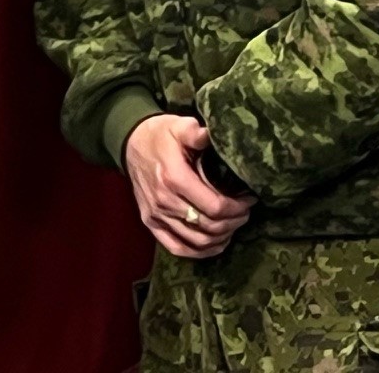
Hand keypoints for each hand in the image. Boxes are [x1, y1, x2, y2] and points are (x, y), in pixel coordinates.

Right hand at [123, 114, 250, 258]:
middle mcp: (164, 201)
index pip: (215, 207)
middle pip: (210, 227)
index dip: (238, 208)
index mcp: (174, 178)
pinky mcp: (151, 222)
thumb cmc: (159, 135)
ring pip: (198, 241)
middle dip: (234, 222)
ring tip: (232, 224)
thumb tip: (214, 135)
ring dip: (221, 237)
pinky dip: (200, 252)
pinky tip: (215, 243)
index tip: (249, 200)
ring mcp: (156, 215)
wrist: (129, 143)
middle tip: (244, 212)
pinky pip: (178, 248)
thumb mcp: (178, 126)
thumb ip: (196, 132)